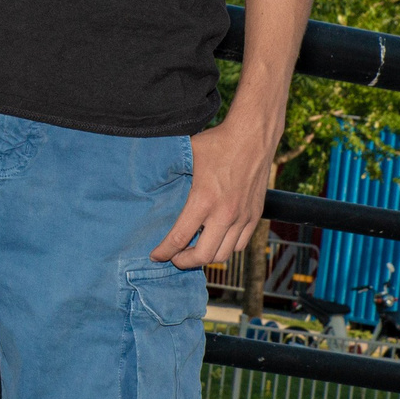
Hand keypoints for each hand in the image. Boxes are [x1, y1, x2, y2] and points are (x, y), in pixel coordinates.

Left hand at [149, 116, 276, 270]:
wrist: (253, 136)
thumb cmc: (217, 143)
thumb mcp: (187, 154)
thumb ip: (168, 171)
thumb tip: (144, 179)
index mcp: (203, 199)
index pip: (179, 238)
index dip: (164, 251)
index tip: (155, 256)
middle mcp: (225, 213)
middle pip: (203, 255)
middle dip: (184, 262)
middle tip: (174, 258)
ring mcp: (242, 217)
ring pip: (223, 254)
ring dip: (205, 258)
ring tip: (192, 252)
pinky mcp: (255, 216)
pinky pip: (240, 245)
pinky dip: (225, 248)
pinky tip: (214, 241)